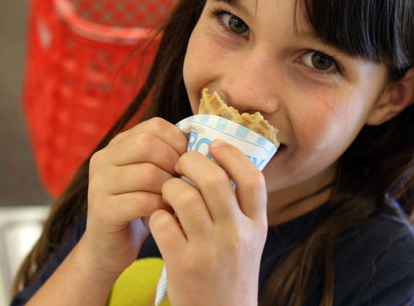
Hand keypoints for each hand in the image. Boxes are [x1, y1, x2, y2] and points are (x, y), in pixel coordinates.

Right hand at [80, 117, 187, 276]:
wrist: (111, 248)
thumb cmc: (144, 207)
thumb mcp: (157, 176)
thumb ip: (171, 156)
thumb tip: (208, 144)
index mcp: (119, 144)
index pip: (155, 126)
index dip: (179, 142)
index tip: (189, 163)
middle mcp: (104, 158)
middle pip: (148, 144)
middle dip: (174, 163)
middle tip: (184, 183)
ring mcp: (99, 183)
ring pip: (146, 173)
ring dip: (170, 189)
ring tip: (177, 200)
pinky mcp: (101, 210)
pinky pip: (141, 202)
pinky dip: (161, 208)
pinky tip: (167, 214)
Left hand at [150, 140, 267, 305]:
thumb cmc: (231, 268)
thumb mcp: (248, 238)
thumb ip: (239, 206)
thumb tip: (217, 162)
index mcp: (256, 225)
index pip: (253, 179)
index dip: (232, 155)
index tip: (215, 145)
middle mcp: (237, 236)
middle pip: (214, 180)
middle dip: (192, 162)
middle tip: (181, 162)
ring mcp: (210, 250)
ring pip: (184, 197)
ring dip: (170, 186)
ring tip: (168, 189)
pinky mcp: (183, 264)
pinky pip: (162, 222)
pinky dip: (157, 214)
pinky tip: (160, 217)